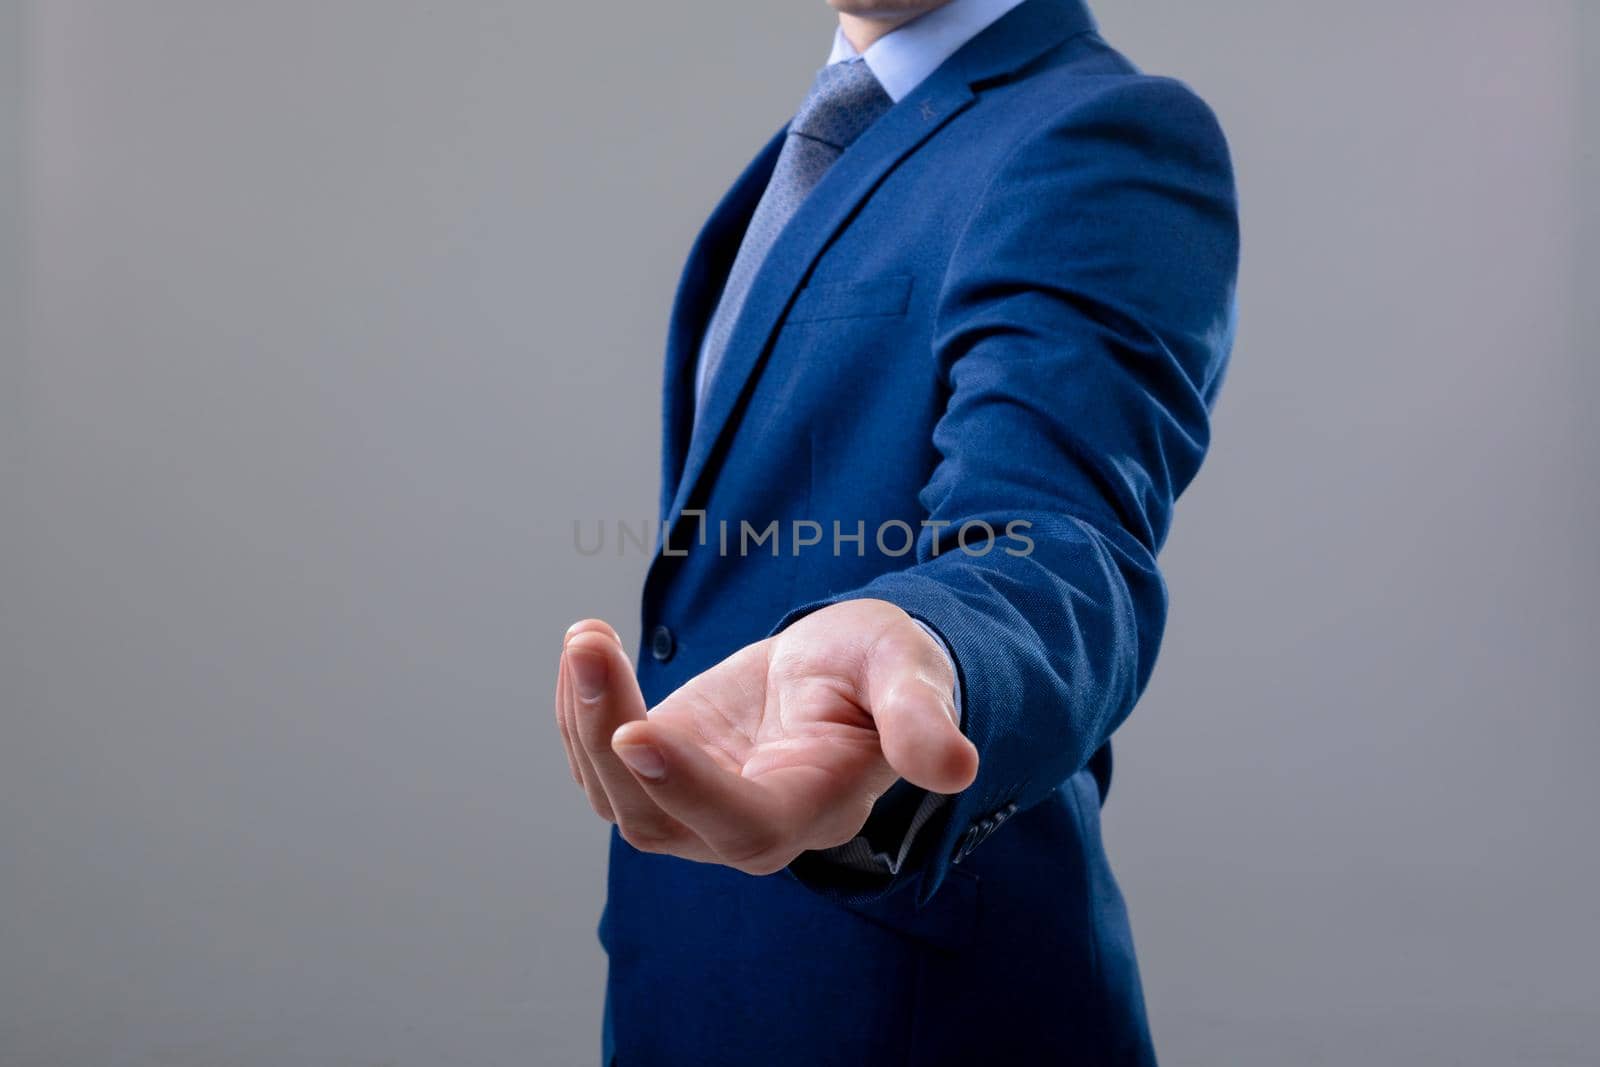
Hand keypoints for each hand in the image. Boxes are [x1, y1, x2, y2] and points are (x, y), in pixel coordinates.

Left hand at [554, 599, 978, 874]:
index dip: (685, 788)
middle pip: (654, 817)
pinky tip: (589, 651)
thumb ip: (921, 717)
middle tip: (589, 645)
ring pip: (614, 793)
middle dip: (606, 734)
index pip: (742, 823)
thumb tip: (956, 767)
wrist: (847, 670)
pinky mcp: (661, 771)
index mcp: (813, 806)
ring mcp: (695, 804)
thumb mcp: (909, 671)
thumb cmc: (884, 668)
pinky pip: (599, 760)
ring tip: (588, 635)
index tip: (635, 731)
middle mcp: (746, 824)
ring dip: (585, 716)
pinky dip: (580, 709)